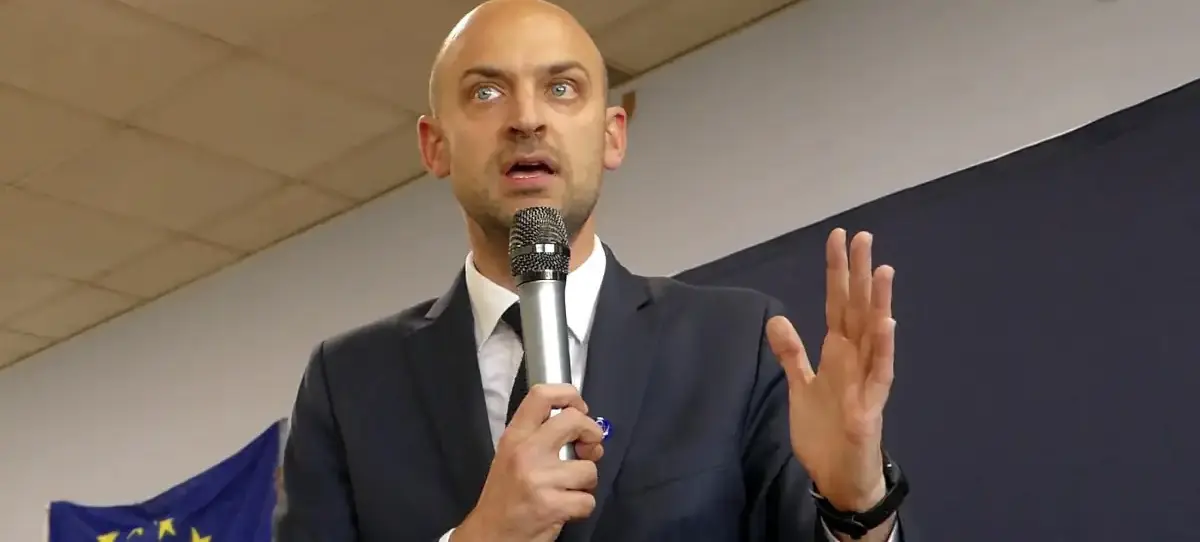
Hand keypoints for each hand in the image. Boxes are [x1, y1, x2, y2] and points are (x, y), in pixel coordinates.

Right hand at [453, 384, 605, 541]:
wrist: (490, 535)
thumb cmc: (505, 494)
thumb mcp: (512, 455)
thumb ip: (541, 437)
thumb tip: (584, 429)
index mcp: (515, 436)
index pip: (542, 395)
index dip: (570, 395)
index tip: (579, 409)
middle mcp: (526, 452)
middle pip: (574, 420)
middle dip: (592, 433)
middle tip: (588, 450)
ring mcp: (540, 479)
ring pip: (589, 468)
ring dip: (586, 482)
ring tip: (568, 489)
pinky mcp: (552, 506)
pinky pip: (588, 500)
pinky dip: (582, 507)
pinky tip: (565, 508)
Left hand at [767, 229, 895, 511]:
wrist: (840, 476)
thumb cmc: (825, 431)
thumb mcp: (801, 386)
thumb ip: (792, 353)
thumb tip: (777, 319)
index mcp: (838, 352)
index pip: (837, 303)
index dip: (837, 272)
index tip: (838, 237)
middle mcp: (856, 359)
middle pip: (857, 309)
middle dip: (858, 274)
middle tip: (862, 236)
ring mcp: (866, 381)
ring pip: (874, 335)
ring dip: (878, 302)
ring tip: (882, 269)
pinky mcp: (870, 406)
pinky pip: (879, 373)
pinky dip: (883, 349)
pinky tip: (886, 324)